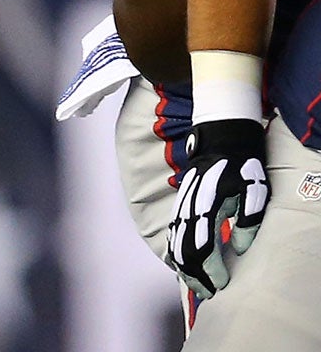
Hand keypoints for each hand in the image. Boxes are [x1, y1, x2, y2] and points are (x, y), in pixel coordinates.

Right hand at [169, 118, 269, 296]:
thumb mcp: (254, 190)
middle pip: (183, 248)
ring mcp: (183, 203)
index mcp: (207, 204)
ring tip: (194, 283)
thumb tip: (239, 247)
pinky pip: (174, 231)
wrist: (221, 137)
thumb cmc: (242, 164)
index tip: (220, 284)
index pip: (203, 245)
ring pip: (175, 241)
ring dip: (183, 265)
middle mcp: (189, 206)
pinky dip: (176, 250)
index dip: (210, 268)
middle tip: (206, 292)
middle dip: (193, 274)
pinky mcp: (182, 202)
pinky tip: (183, 262)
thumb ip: (248, 220)